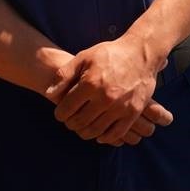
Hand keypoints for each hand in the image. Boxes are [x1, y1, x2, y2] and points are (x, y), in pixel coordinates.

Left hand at [46, 37, 172, 144]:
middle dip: (71, 124)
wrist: (140, 53)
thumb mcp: (84, 57)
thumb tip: (49, 94)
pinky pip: (116, 134)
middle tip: (70, 121)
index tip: (60, 113)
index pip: (67, 109)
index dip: (60, 114)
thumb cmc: (109, 54)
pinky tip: (99, 133)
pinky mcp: (132, 112)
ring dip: (85, 132)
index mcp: (90, 83)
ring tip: (82, 127)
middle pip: (80, 122)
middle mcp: (104, 97)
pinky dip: (105, 137)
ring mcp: (120, 107)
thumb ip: (64, 74)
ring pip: (96, 130)